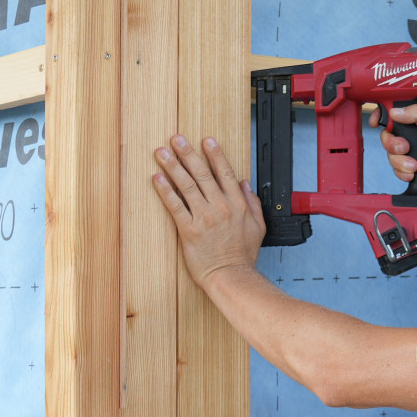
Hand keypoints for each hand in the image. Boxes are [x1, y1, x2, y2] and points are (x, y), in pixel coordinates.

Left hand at [152, 135, 264, 286]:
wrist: (230, 276)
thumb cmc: (242, 256)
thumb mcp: (258, 227)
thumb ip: (253, 203)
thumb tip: (245, 184)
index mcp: (237, 204)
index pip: (224, 173)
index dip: (214, 154)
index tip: (206, 140)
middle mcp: (220, 207)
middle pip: (202, 174)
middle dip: (188, 153)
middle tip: (176, 139)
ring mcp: (204, 217)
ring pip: (187, 186)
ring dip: (173, 166)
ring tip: (162, 153)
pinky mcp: (189, 230)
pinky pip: (175, 206)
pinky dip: (166, 191)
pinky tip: (158, 179)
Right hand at [373, 103, 416, 194]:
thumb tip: (395, 111)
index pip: (394, 112)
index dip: (382, 114)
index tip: (376, 121)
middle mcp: (413, 133)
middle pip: (387, 135)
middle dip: (393, 144)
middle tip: (406, 148)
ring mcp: (410, 150)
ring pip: (390, 154)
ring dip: (400, 161)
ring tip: (415, 165)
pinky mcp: (409, 165)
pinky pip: (395, 168)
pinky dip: (403, 172)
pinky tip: (414, 172)